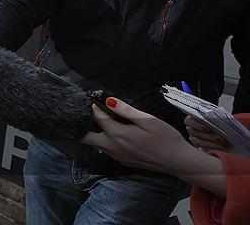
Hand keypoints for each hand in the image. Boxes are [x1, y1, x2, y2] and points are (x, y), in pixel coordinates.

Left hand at [81, 97, 227, 196]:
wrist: (178, 161)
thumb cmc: (166, 138)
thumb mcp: (148, 120)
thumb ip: (126, 111)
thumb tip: (108, 100)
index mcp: (117, 134)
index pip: (97, 118)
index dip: (96, 108)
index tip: (98, 101)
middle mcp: (113, 147)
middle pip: (86, 138)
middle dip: (84, 126)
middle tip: (92, 116)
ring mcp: (118, 157)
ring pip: (96, 145)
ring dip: (95, 134)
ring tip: (104, 123)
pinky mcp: (124, 162)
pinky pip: (107, 151)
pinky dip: (105, 142)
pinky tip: (116, 135)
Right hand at [185, 115, 232, 151]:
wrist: (214, 125)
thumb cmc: (212, 118)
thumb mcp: (213, 115)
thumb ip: (214, 116)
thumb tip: (223, 120)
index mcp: (191, 119)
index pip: (190, 121)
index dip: (198, 126)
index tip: (209, 129)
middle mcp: (191, 129)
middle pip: (198, 134)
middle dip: (211, 137)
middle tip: (221, 139)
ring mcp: (194, 138)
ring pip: (202, 142)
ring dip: (215, 144)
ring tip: (226, 145)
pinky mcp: (199, 146)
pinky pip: (205, 149)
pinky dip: (215, 149)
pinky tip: (224, 149)